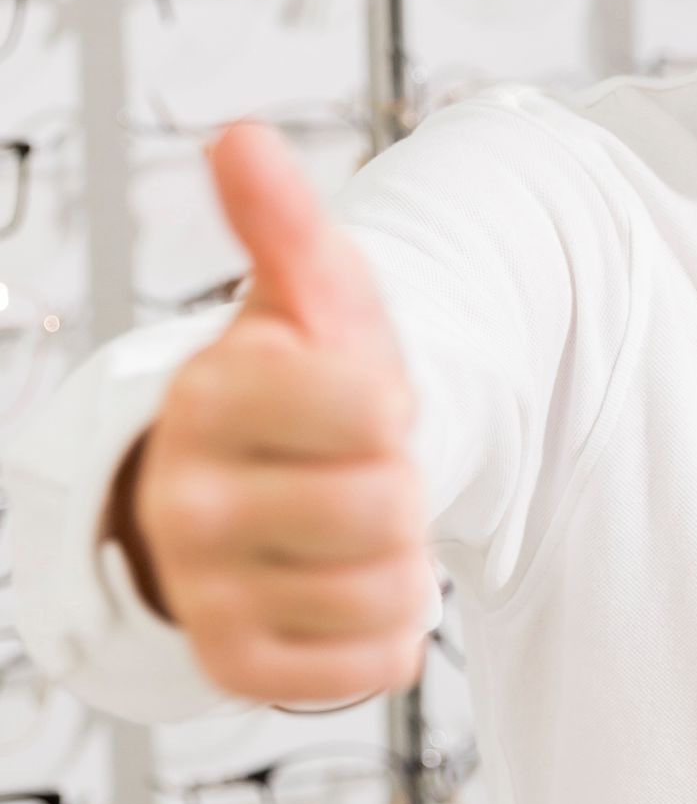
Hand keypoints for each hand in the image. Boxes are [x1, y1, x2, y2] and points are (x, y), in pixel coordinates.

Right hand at [112, 119, 428, 706]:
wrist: (259, 488)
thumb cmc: (300, 382)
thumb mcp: (308, 295)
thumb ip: (283, 222)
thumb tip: (240, 137)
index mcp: (208, 394)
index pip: (372, 407)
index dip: (392, 401)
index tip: (358, 397)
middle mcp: (186, 498)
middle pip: (385, 507)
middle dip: (400, 485)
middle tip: (360, 470)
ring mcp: (204, 588)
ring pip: (387, 591)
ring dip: (402, 560)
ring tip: (354, 527)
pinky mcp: (235, 666)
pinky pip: (374, 665)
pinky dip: (390, 630)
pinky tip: (348, 587)